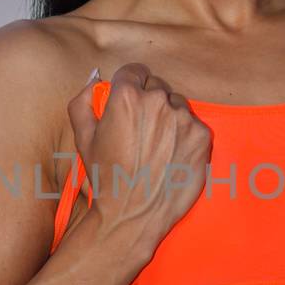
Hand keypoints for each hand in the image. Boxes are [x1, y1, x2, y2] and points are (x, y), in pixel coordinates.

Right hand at [66, 63, 212, 252]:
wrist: (134, 213)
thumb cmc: (107, 178)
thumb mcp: (83, 139)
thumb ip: (82, 103)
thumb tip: (93, 83)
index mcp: (127, 97)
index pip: (134, 71)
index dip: (130, 84)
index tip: (131, 97)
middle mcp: (158, 101)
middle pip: (156, 87)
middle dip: (149, 101)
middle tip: (142, 129)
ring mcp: (183, 118)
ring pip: (177, 105)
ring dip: (169, 117)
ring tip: (158, 145)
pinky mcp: (202, 136)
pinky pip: (193, 124)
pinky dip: (185, 135)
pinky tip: (172, 155)